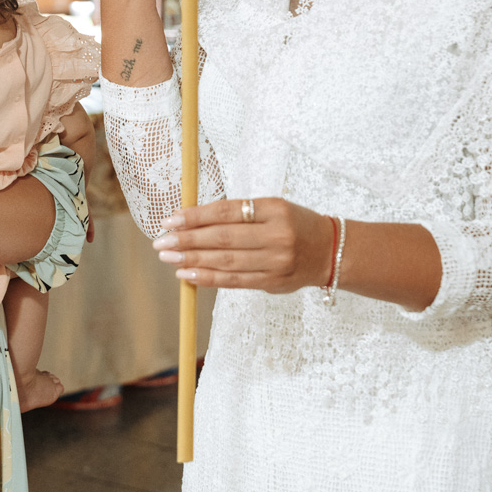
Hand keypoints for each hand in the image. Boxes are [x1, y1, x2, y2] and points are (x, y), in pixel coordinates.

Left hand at [154, 197, 333, 292]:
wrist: (330, 251)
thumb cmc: (293, 224)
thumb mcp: (272, 208)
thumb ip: (237, 213)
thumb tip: (190, 219)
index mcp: (274, 209)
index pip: (227, 211)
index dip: (195, 216)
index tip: (171, 219)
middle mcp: (276, 235)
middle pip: (223, 238)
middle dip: (187, 240)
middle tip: (161, 241)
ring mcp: (276, 261)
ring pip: (226, 262)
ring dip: (192, 259)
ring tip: (168, 257)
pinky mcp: (273, 283)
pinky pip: (234, 281)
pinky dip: (208, 278)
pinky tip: (187, 273)